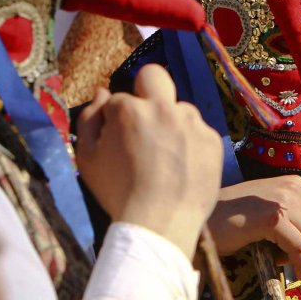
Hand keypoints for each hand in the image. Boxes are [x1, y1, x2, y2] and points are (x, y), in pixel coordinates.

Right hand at [76, 64, 222, 258]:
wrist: (160, 223)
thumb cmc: (117, 192)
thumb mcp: (87, 158)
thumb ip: (90, 119)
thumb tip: (102, 92)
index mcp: (130, 109)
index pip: (118, 99)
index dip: (115, 120)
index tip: (118, 141)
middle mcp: (164, 108)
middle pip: (155, 76)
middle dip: (146, 89)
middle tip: (145, 120)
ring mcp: (193, 122)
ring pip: (179, 110)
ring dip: (171, 124)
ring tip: (165, 159)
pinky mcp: (213, 139)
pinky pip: (198, 132)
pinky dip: (190, 144)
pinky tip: (182, 168)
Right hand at [209, 176, 300, 281]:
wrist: (202, 223)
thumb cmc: (233, 221)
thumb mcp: (270, 210)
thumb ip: (296, 218)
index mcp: (294, 183)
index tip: (290, 247)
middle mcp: (292, 187)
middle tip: (281, 253)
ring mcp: (283, 200)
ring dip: (300, 255)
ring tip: (275, 255)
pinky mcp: (274, 217)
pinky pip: (300, 248)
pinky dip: (300, 265)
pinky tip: (295, 274)